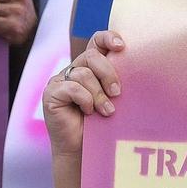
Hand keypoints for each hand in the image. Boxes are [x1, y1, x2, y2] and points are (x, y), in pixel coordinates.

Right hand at [42, 30, 123, 159]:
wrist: (83, 149)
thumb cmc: (102, 124)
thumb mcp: (113, 97)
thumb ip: (116, 80)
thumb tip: (135, 64)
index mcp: (89, 66)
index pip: (96, 41)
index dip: (107, 38)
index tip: (121, 46)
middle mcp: (73, 70)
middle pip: (91, 56)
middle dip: (108, 73)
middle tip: (117, 93)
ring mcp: (59, 80)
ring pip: (83, 74)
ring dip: (99, 94)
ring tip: (107, 111)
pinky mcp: (51, 93)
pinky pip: (72, 88)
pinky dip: (85, 100)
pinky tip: (89, 112)